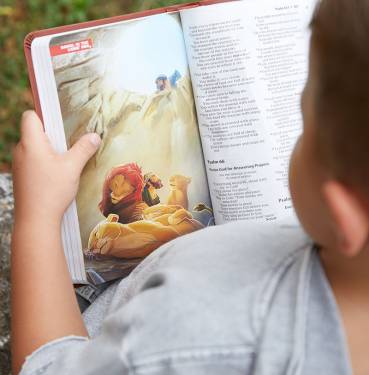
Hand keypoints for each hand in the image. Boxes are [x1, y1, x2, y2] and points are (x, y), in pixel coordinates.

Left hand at [12, 110, 100, 224]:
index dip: (44, 115)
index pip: (30, 116)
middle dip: (52, 136)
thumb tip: (95, 136)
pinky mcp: (22, 177)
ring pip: (34, 148)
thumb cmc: (51, 191)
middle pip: (34, 132)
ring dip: (50, 151)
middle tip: (69, 145)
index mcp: (30, 142)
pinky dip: (45, 163)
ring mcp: (19, 165)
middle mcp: (21, 151)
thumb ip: (84, 149)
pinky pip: (33, 161)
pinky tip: (57, 176)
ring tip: (65, 162)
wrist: (35, 220)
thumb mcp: (73, 167)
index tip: (59, 123)